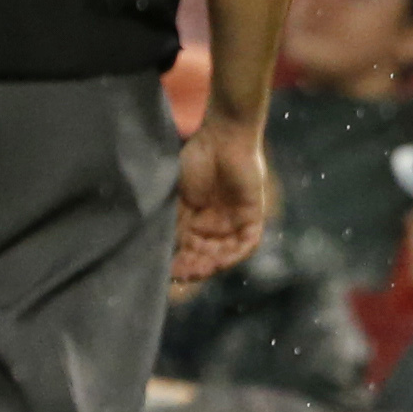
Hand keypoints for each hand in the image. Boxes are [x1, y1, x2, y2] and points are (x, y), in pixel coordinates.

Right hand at [172, 118, 269, 288]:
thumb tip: (159, 247)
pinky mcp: (253, 216)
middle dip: (194, 268)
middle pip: (207, 256)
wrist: (222, 136)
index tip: (165, 272)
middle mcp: (217, 224)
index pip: (189, 249)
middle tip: (180, 275)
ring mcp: (236, 221)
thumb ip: (173, 220)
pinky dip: (234, 255)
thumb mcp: (178, 195)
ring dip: (212, 265)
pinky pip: (248, 243)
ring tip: (196, 271)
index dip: (179, 262)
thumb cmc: (196, 159)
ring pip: (226, 254)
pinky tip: (219, 262)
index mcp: (198, 219)